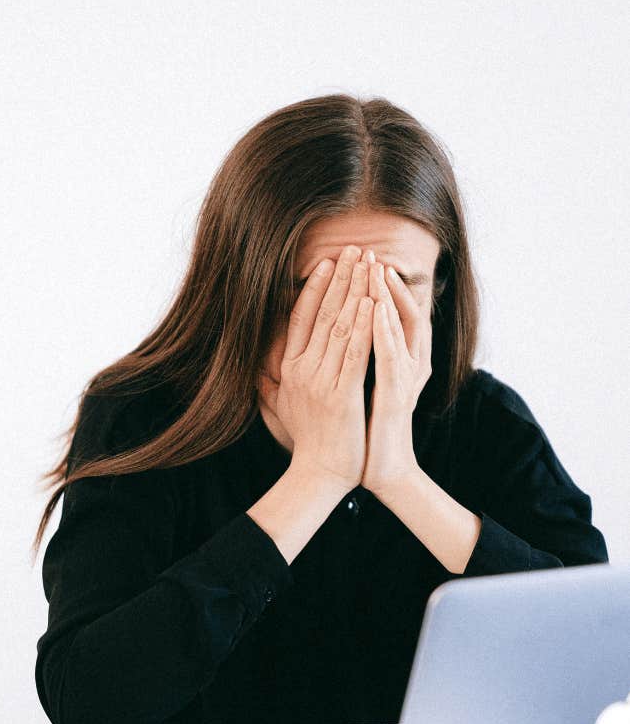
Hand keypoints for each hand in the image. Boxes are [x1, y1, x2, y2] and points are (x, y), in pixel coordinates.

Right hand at [259, 243, 375, 489]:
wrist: (318, 474)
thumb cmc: (307, 441)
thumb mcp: (283, 405)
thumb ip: (273, 380)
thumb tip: (260, 364)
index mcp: (289, 369)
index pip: (301, 318)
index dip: (315, 287)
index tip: (328, 261)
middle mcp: (301, 370)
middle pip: (323, 314)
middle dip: (341, 278)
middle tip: (355, 249)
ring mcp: (320, 382)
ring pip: (340, 326)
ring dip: (356, 290)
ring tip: (369, 263)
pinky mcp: (341, 395)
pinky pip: (355, 352)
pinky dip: (364, 325)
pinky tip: (374, 301)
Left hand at [360, 255, 432, 498]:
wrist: (380, 470)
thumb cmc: (364, 433)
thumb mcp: (351, 391)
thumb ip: (343, 366)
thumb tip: (318, 347)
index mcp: (391, 361)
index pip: (382, 315)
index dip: (369, 289)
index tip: (351, 264)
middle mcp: (405, 364)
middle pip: (395, 313)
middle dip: (380, 282)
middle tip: (367, 253)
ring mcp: (404, 377)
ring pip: (399, 327)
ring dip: (386, 296)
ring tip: (374, 268)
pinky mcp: (398, 393)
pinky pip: (392, 355)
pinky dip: (384, 329)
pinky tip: (375, 308)